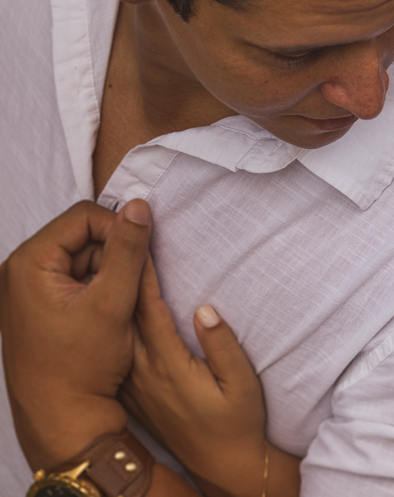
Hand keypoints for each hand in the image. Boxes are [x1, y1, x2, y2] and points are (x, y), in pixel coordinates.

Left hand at [0, 200, 151, 470]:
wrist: (62, 417)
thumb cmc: (79, 366)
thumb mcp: (113, 302)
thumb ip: (128, 250)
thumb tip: (140, 207)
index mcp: (29, 263)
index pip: (84, 216)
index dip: (119, 230)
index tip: (141, 257)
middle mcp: (22, 271)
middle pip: (84, 236)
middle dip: (115, 256)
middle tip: (129, 289)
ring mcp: (30, 289)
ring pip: (85, 258)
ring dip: (111, 275)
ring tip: (119, 308)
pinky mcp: (41, 306)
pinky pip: (78, 280)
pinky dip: (101, 291)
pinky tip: (109, 316)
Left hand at [122, 259, 268, 496]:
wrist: (219, 464)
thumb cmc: (236, 423)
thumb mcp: (241, 384)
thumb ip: (223, 345)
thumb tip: (205, 308)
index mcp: (167, 364)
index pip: (148, 306)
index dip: (142, 270)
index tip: (141, 238)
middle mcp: (142, 371)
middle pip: (124, 312)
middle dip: (121, 272)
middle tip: (122, 235)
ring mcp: (134, 382)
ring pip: (116, 328)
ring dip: (114, 293)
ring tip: (116, 260)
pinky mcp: (134, 390)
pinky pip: (117, 345)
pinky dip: (114, 318)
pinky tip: (116, 302)